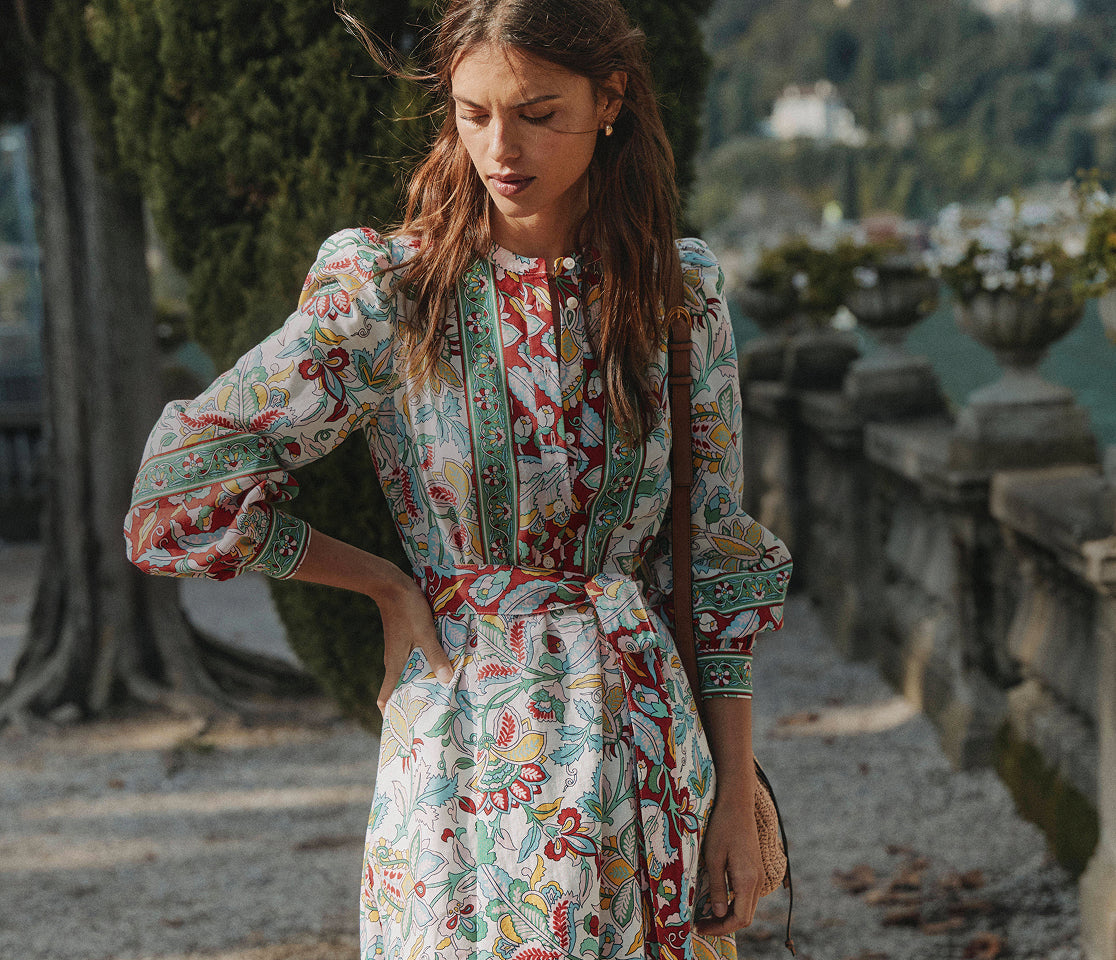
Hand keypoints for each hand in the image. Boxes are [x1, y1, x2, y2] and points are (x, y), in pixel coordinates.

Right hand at [375, 575, 452, 711]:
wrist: (391, 585)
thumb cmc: (407, 610)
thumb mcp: (425, 633)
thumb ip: (436, 656)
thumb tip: (447, 680)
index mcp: (395, 665)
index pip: (386, 697)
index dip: (391, 714)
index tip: (403, 728)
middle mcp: (394, 663)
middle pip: (399, 690)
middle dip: (412, 703)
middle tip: (431, 716)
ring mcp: (399, 652)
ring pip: (408, 676)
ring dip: (420, 685)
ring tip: (440, 695)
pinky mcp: (404, 642)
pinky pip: (413, 662)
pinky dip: (423, 669)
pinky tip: (439, 669)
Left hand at [695, 794, 762, 935]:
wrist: (737, 804)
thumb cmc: (722, 828)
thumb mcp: (713, 858)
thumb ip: (717, 887)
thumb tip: (718, 914)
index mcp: (747, 880)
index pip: (740, 919)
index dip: (720, 928)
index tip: (700, 927)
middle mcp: (757, 880)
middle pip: (745, 917)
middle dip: (724, 925)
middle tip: (701, 924)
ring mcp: (758, 875)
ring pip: (748, 907)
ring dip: (729, 916)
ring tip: (706, 915)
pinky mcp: (755, 869)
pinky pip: (747, 896)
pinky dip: (735, 904)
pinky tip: (718, 900)